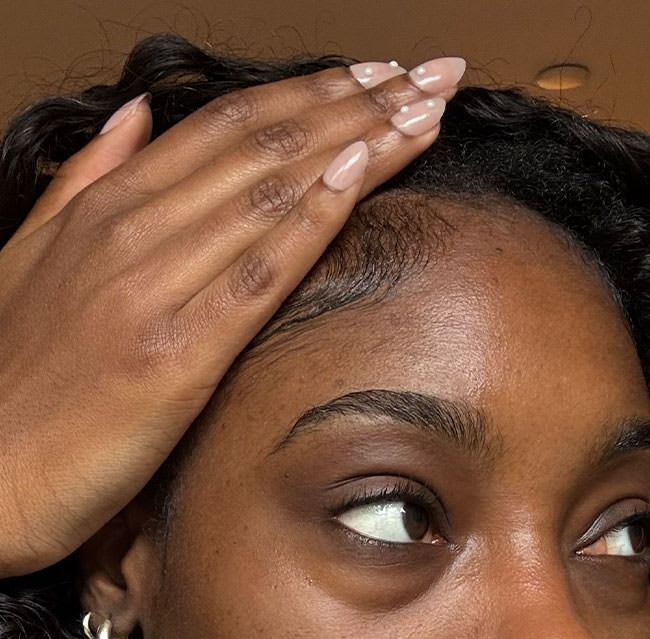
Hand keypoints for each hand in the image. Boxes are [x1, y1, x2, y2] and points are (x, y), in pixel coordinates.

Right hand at [0, 56, 466, 577]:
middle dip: (358, 103)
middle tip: (433, 74)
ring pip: (272, 190)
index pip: (230, 127)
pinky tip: (362, 175)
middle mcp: (133, 230)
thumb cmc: (16, 377)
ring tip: (426, 109)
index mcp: (108, 208)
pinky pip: (258, 270)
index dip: (314, 94)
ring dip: (358, 143)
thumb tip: (142, 115)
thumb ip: (92, 183)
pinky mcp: (174, 353)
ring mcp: (153, 287)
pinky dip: (312, 216)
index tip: (381, 74)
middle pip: (265, 144)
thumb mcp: (37, 256)